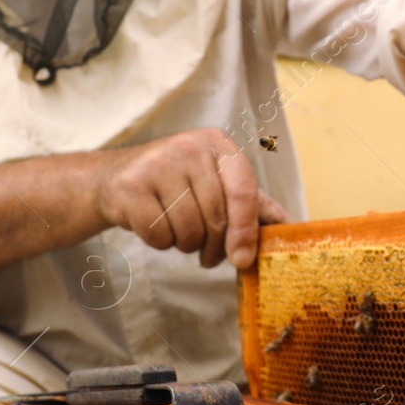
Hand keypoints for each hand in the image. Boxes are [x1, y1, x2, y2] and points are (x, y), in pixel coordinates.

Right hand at [93, 127, 288, 268]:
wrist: (113, 179)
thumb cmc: (175, 185)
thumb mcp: (216, 184)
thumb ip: (253, 204)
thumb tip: (291, 228)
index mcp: (218, 144)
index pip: (243, 191)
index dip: (246, 230)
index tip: (243, 260)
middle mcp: (189, 146)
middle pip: (216, 217)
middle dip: (213, 246)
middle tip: (206, 253)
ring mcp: (156, 163)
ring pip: (188, 230)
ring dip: (184, 244)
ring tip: (176, 230)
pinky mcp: (130, 186)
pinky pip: (158, 234)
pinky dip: (158, 242)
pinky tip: (152, 223)